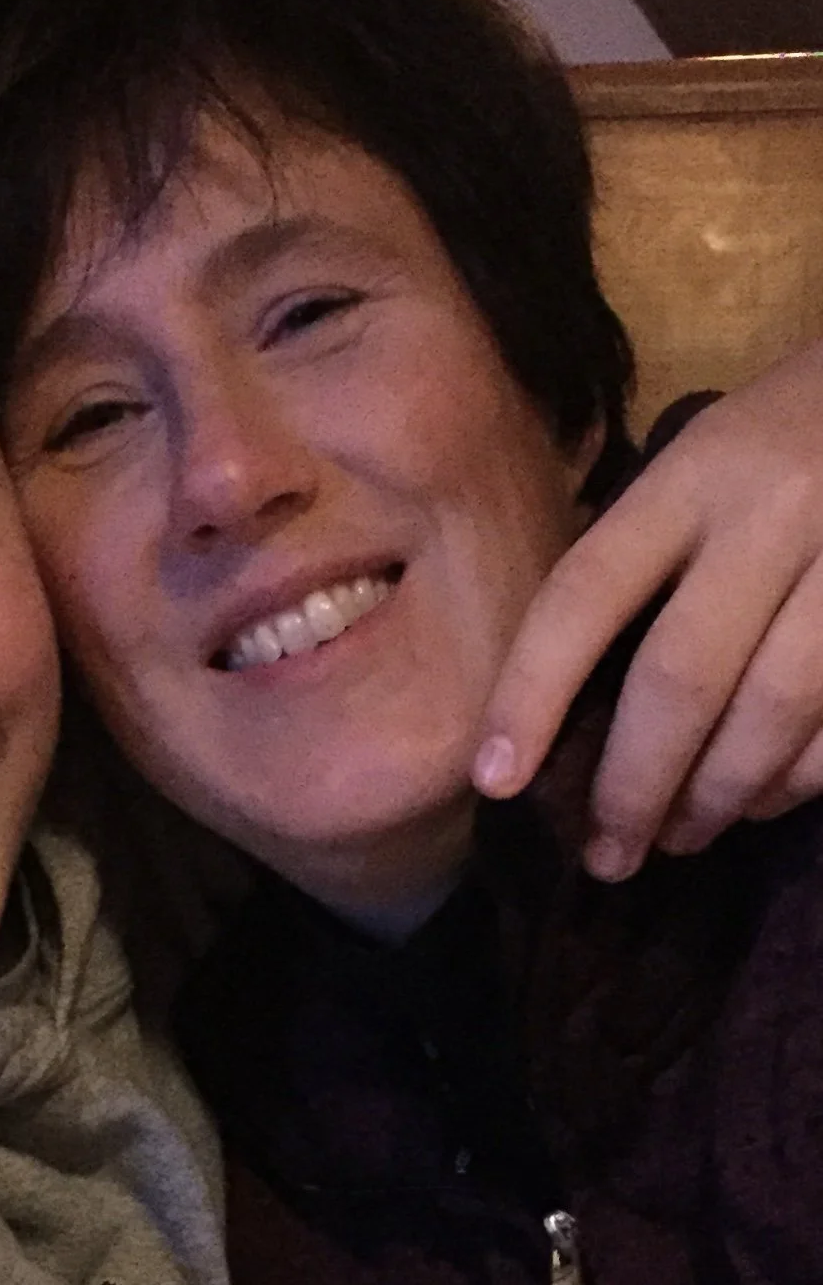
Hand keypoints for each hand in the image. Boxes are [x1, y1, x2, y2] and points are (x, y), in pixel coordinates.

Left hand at [476, 338, 822, 876]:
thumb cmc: (787, 432)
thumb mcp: (701, 460)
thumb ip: (642, 553)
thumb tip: (564, 697)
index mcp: (689, 478)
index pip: (583, 595)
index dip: (529, 692)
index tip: (493, 777)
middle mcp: (768, 517)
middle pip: (681, 677)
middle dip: (633, 783)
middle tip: (606, 852)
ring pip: (774, 712)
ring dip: (717, 795)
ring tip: (679, 838)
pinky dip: (800, 778)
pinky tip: (762, 803)